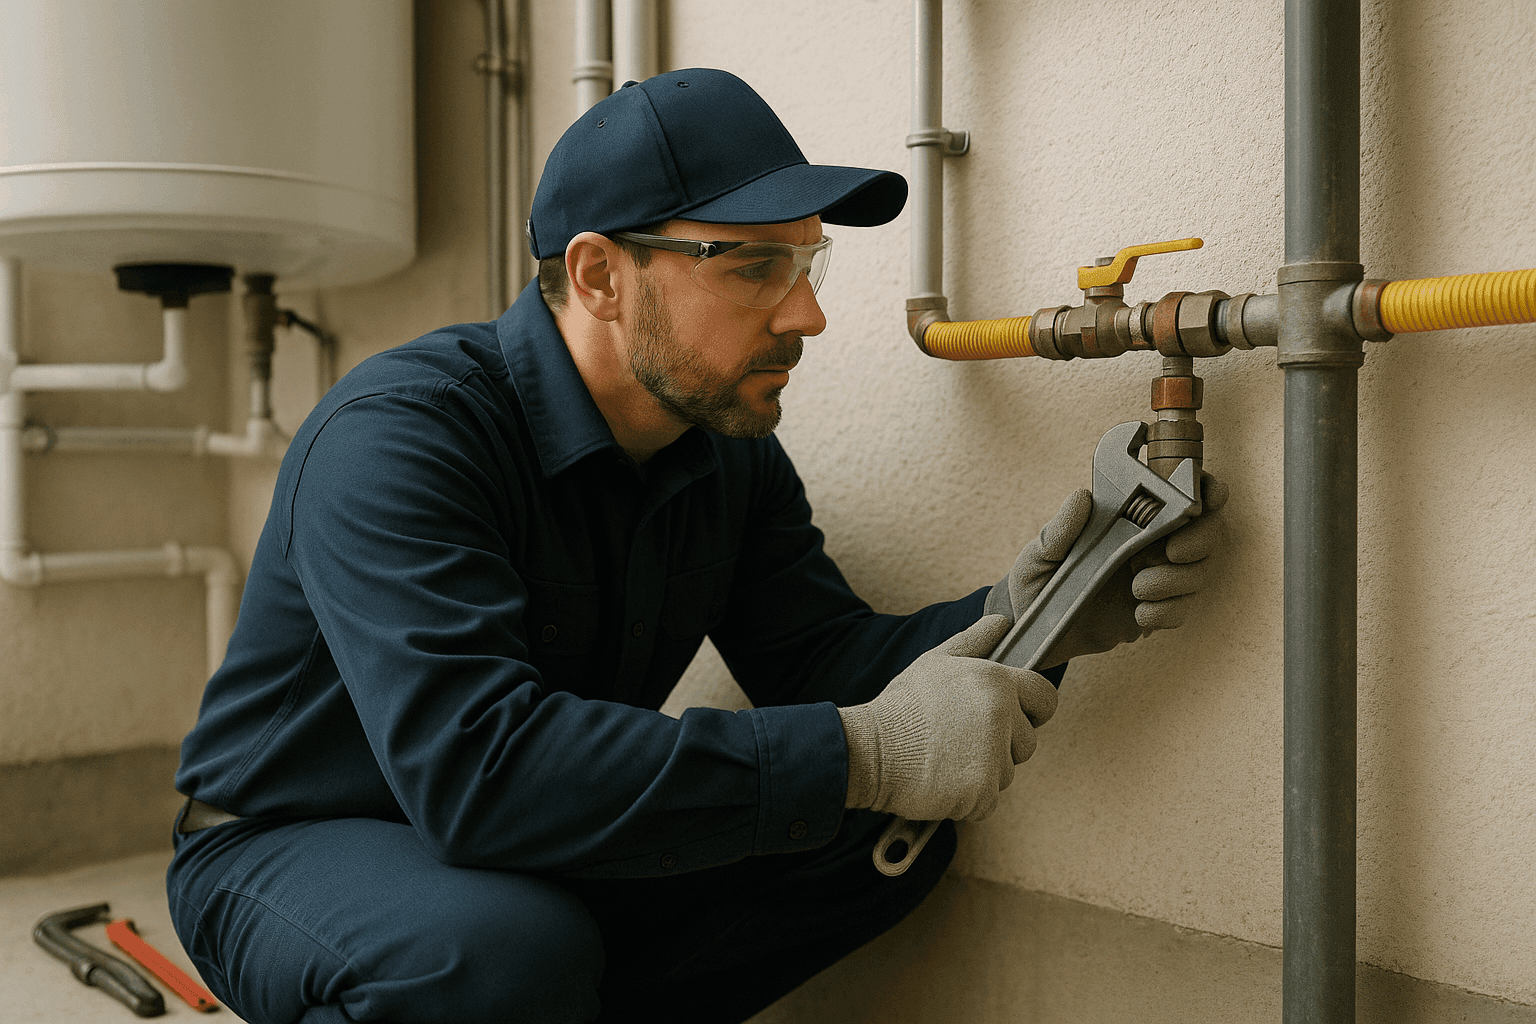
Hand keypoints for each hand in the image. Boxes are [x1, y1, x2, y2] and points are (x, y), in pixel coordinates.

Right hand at [839, 614, 1056, 822]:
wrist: (868, 750)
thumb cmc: (902, 707)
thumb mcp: (934, 663)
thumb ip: (973, 642)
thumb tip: (1002, 622)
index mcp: (995, 680)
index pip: (1046, 698)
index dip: (1029, 710)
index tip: (1004, 719)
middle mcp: (1002, 715)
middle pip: (1028, 742)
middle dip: (1001, 747)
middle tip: (958, 742)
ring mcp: (994, 755)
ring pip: (1007, 773)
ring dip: (982, 774)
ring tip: (944, 760)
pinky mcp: (982, 791)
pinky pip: (989, 802)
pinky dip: (967, 800)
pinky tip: (940, 782)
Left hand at [985, 472, 1228, 665]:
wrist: (1036, 632)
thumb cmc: (1037, 582)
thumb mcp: (1040, 554)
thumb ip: (1060, 530)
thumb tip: (1082, 496)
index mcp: (1128, 519)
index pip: (1180, 495)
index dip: (1205, 491)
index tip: (1209, 497)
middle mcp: (1150, 545)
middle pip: (1206, 533)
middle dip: (1199, 540)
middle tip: (1171, 552)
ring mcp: (1156, 579)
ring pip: (1199, 572)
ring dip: (1177, 580)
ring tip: (1138, 588)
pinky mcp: (1154, 612)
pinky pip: (1181, 610)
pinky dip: (1167, 612)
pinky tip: (1139, 614)